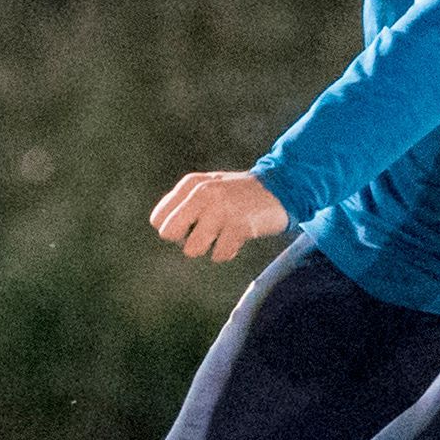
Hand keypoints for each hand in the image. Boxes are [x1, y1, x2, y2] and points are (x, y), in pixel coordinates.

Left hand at [148, 170, 290, 264]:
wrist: (282, 188)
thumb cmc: (240, 193)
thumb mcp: (209, 186)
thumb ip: (185, 202)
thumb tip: (163, 229)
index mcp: (191, 184)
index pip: (158, 219)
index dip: (174, 229)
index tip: (191, 225)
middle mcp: (203, 194)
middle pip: (169, 234)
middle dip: (185, 240)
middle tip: (204, 233)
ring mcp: (221, 210)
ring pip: (192, 249)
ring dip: (209, 248)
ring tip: (223, 234)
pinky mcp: (239, 226)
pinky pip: (219, 255)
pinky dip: (228, 251)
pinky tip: (238, 237)